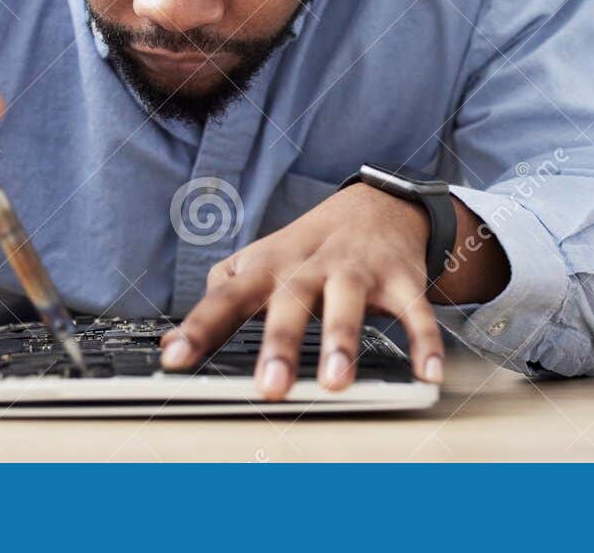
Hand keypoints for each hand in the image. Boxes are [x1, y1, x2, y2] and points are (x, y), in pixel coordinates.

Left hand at [159, 183, 446, 399]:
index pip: (226, 298)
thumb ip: (220, 298)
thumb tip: (168, 344)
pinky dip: (424, 342)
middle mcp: (310, 267)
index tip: (175, 359)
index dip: (200, 328)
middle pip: (291, 303)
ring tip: (336, 382)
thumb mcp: (260, 263)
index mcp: (269, 268)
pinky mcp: (400, 278)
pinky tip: (425, 373)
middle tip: (270, 387)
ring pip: (349, 305)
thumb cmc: (307, 249)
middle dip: (280, 344)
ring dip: (343, 342)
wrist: (376, 206)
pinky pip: (415, 311)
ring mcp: (357, 271)